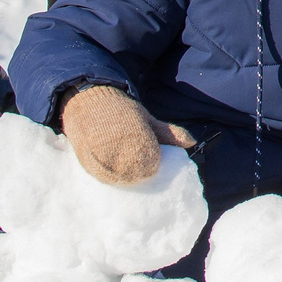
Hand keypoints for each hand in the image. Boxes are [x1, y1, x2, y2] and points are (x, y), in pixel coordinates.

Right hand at [59, 85, 196, 185]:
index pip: (152, 167)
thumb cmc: (122, 111)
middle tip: (133, 160)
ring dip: (123, 175)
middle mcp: (122, 152)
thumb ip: (169, 132)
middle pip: (136, 176)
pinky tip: (109, 166)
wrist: (90, 101)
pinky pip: (103, 178)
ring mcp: (104, 159)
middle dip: (137, 171)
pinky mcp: (89, 163)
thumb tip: (192, 142)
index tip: (147, 154)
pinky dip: (108, 175)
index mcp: (140, 141)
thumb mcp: (147, 119)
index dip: (151, 163)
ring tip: (121, 162)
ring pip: (120, 180)